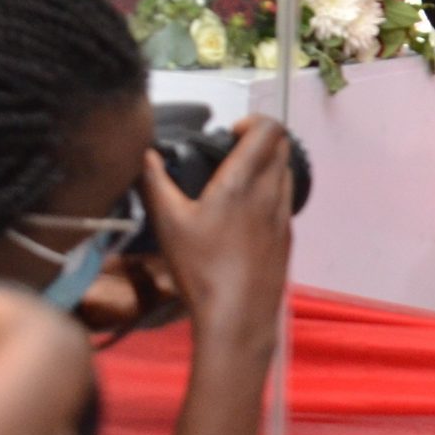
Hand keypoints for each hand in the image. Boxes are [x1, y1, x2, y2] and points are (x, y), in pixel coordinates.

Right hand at [136, 115, 292, 349]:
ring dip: (268, 163)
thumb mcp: (168, 223)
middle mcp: (272, 191)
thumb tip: (146, 155)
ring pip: (286, 170)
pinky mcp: (288, 233)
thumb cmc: (202, 268)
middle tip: (232, 151)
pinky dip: (272, 189)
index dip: (253, 121)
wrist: (239, 312)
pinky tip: (246, 210)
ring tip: (237, 178)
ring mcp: (284, 212)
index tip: (231, 132)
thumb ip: (156, 184)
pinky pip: (286, 197)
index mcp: (244, 181)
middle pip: (282, 146)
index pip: (270, 130)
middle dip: (261, 139)